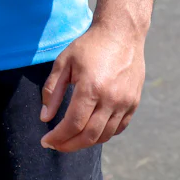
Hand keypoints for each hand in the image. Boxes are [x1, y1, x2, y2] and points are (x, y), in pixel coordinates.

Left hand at [39, 22, 145, 152]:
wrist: (122, 33)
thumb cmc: (90, 46)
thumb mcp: (64, 62)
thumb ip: (53, 91)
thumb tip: (45, 118)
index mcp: (91, 87)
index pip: (73, 124)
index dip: (58, 137)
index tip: (46, 141)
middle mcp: (111, 98)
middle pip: (89, 136)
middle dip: (69, 145)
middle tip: (56, 145)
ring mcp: (125, 102)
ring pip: (104, 135)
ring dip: (86, 143)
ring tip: (71, 139)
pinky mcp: (134, 102)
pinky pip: (118, 128)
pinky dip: (103, 134)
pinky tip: (91, 130)